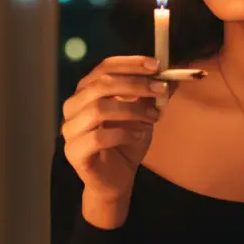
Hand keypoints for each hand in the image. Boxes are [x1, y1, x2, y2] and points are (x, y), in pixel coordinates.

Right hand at [60, 55, 172, 205]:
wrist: (116, 180)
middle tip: (160, 89)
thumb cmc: (125, 143)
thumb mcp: (142, 114)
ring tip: (154, 117)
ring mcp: (70, 129)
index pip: (104, 67)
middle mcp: (73, 106)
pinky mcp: (74, 152)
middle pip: (101, 85)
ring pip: (98, 109)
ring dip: (132, 110)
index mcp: (86, 91)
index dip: (130, 64)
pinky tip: (139, 136)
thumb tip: (173, 76)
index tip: (156, 66)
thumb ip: (151, 95)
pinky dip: (124, 134)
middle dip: (135, 84)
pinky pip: (98, 138)